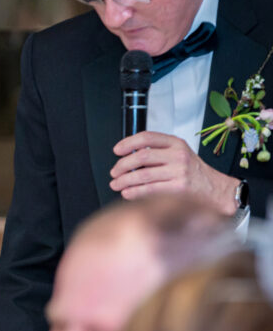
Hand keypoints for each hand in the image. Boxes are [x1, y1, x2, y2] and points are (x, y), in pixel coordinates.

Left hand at [111, 132, 238, 214]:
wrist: (216, 190)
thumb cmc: (193, 173)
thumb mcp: (179, 154)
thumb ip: (158, 152)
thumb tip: (128, 157)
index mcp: (176, 144)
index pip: (147, 137)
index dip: (128, 143)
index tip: (117, 150)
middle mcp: (178, 156)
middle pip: (141, 156)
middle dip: (122, 165)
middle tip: (114, 172)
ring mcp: (179, 172)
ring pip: (143, 175)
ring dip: (124, 180)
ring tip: (116, 184)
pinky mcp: (178, 188)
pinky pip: (149, 190)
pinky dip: (134, 192)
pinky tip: (127, 193)